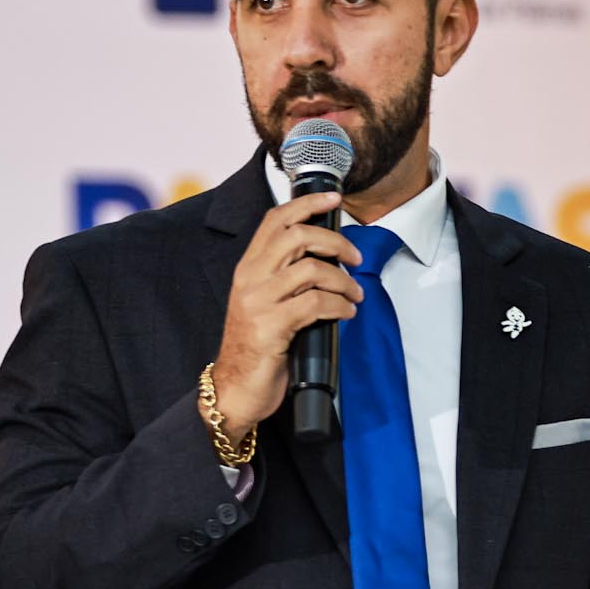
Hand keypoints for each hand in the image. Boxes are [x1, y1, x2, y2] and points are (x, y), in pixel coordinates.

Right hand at [210, 190, 357, 438]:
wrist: (235, 389)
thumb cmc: (256, 347)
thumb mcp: (264, 303)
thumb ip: (284, 278)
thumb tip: (328, 258)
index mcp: (248, 268)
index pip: (275, 220)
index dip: (307, 204)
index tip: (334, 199)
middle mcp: (250, 278)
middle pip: (297, 236)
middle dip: (335, 241)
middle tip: (354, 257)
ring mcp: (259, 302)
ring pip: (311, 269)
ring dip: (343, 280)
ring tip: (355, 294)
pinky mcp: (271, 326)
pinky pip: (316, 303)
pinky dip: (340, 305)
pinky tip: (346, 313)